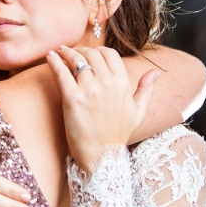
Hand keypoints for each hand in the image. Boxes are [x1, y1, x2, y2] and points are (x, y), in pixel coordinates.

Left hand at [46, 46, 157, 172]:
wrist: (101, 156)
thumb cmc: (117, 135)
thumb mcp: (138, 112)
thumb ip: (146, 90)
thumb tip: (155, 72)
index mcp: (123, 84)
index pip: (109, 54)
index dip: (97, 50)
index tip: (88, 52)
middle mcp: (107, 83)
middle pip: (91, 54)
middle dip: (79, 50)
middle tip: (69, 52)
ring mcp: (89, 90)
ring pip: (76, 60)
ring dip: (65, 53)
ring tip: (58, 52)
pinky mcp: (72, 98)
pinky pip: (61, 72)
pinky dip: (54, 62)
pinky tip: (50, 57)